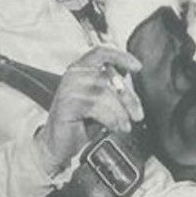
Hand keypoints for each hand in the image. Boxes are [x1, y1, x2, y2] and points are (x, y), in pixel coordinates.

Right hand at [35, 46, 143, 176]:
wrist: (58, 143)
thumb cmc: (79, 122)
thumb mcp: (99, 102)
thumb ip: (113, 90)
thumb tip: (133, 87)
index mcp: (80, 69)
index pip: (101, 53)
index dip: (121, 57)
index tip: (137, 67)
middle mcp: (73, 75)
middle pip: (107, 77)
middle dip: (127, 97)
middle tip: (137, 113)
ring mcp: (68, 89)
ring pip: (103, 94)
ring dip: (119, 112)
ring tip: (125, 125)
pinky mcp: (66, 105)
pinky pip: (95, 108)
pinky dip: (110, 119)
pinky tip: (114, 127)